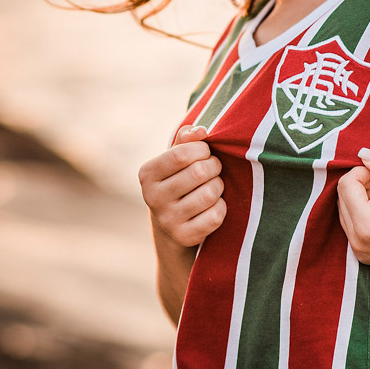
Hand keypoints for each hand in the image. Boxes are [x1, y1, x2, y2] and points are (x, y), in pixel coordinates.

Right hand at [139, 125, 225, 247]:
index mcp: (147, 174)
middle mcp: (152, 198)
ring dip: (219, 186)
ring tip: (214, 185)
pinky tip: (214, 205)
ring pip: (209, 194)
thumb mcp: (177, 157)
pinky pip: (215, 216)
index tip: (205, 152)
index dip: (202, 150)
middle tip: (213, 169)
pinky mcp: (184, 237)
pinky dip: (221, 207)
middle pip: (198, 172)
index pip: (181, 154)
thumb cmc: (179, 179)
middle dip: (214, 166)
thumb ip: (187, 139)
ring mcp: (167, 220)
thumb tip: (201, 131)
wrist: (172, 222)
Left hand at [337, 148, 369, 275]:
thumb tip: (363, 153)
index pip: (347, 186)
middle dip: (365, 183)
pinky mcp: (364, 253)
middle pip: (344, 197)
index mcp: (368, 228)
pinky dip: (369, 209)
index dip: (363, 171)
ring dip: (367, 195)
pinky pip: (355, 222)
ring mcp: (359, 251)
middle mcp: (357, 243)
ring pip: (348, 208)